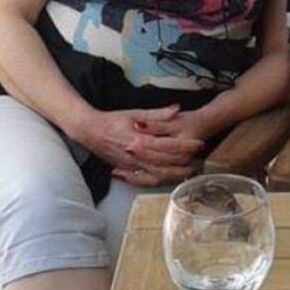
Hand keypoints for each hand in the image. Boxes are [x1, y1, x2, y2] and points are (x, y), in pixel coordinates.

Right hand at [74, 104, 204, 174]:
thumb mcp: (136, 113)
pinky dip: (158, 181)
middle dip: (183, 163)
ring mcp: (130, 165)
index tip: (199, 144)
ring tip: (187, 173)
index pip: (168, 145)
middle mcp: (135, 155)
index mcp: (139, 139)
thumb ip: (157, 114)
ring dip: (173, 175)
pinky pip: (145, 180)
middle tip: (198, 161)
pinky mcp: (126, 170)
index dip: (186, 145)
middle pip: (165, 163)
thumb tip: (176, 109)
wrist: (90, 131)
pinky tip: (168, 179)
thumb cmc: (112, 120)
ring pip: (156, 175)